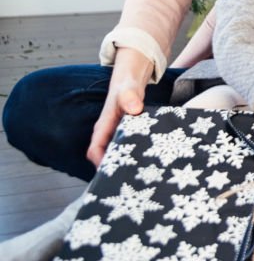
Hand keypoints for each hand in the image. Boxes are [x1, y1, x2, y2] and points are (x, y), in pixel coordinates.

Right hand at [88, 47, 152, 166]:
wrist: (132, 79)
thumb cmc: (126, 86)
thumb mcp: (128, 90)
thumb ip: (130, 97)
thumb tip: (134, 108)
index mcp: (103, 127)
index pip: (94, 151)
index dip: (100, 164)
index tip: (111, 174)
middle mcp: (109, 133)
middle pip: (107, 156)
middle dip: (116, 169)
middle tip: (130, 181)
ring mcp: (119, 134)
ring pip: (120, 153)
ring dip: (128, 163)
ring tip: (142, 175)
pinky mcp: (131, 133)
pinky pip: (131, 147)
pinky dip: (138, 154)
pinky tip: (151, 160)